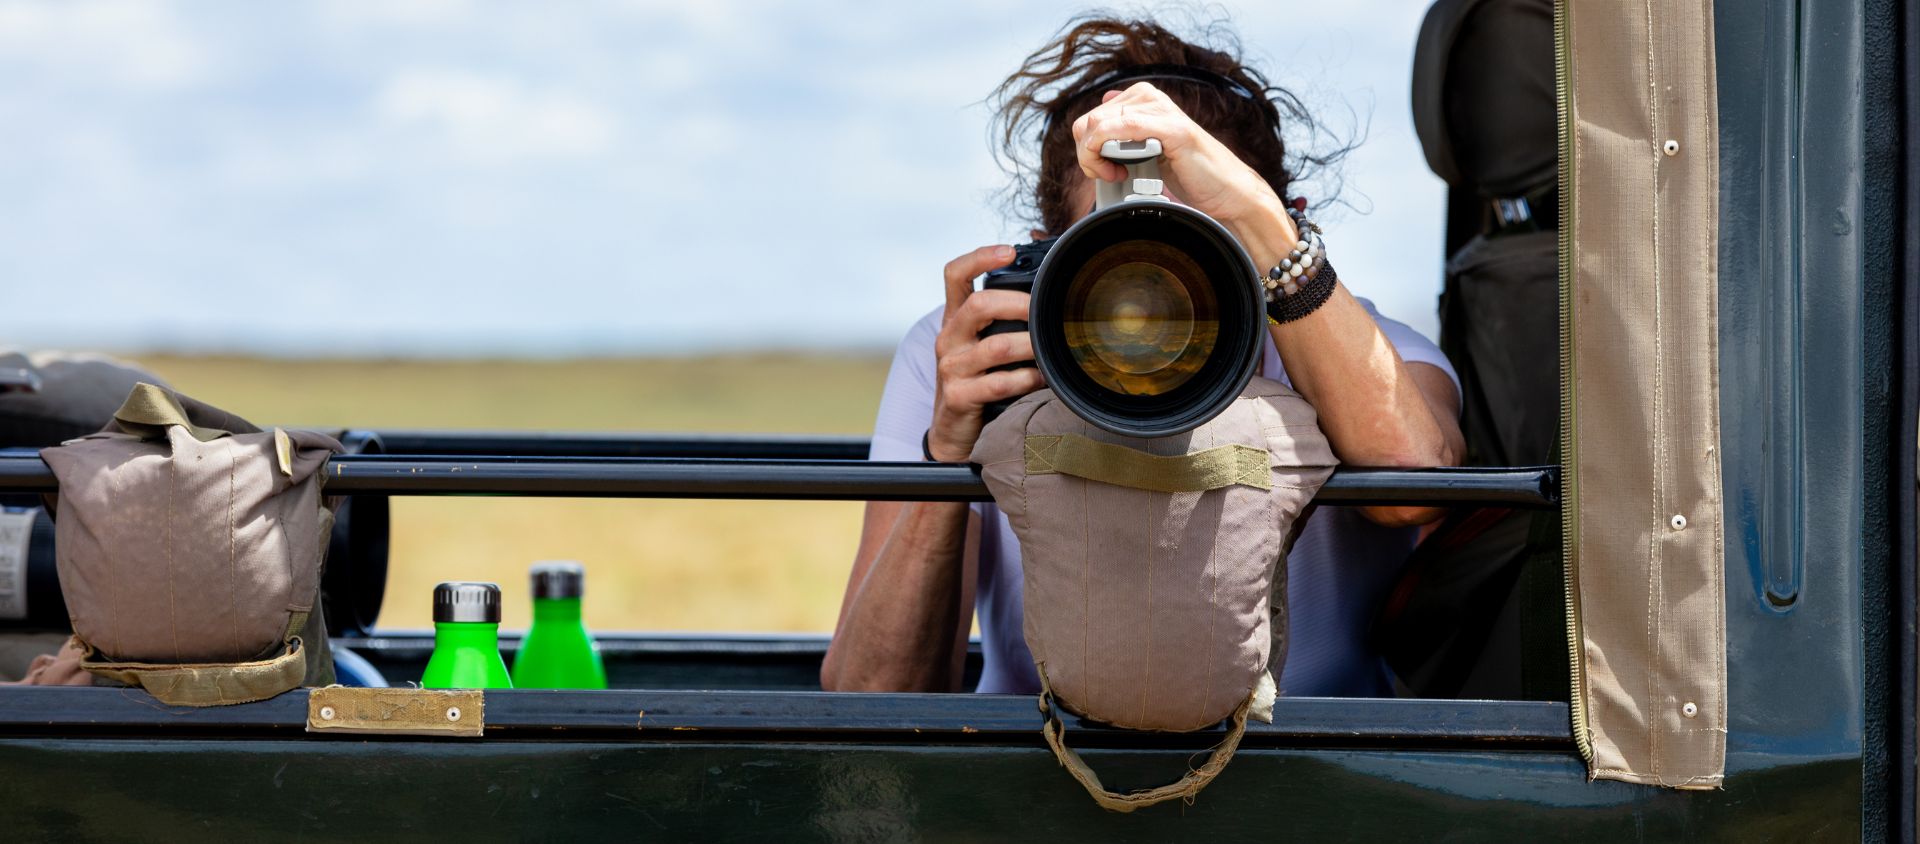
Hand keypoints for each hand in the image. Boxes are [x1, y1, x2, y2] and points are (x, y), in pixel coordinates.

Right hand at [928, 245, 1046, 462]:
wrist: (953, 430)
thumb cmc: (977, 380)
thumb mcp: (981, 343)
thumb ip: (1003, 318)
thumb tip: (1044, 285)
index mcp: (955, 319)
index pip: (954, 274)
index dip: (979, 256)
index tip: (1008, 251)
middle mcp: (949, 338)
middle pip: (977, 305)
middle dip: (1017, 303)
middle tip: (1044, 311)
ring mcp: (951, 368)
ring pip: (996, 347)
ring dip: (1030, 346)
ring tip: (1049, 350)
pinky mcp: (958, 396)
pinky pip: (998, 383)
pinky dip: (1026, 380)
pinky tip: (1041, 379)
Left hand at [1070, 83, 1295, 243]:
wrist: (1226, 192)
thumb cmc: (1190, 174)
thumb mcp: (1148, 149)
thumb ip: (1126, 128)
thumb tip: (1104, 100)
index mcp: (1142, 99)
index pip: (1089, 117)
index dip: (1085, 148)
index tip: (1101, 170)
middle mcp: (1149, 97)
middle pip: (1088, 121)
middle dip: (1087, 155)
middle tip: (1108, 176)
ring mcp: (1161, 109)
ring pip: (1097, 124)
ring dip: (1095, 158)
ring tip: (1116, 175)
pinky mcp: (1172, 127)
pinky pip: (1122, 127)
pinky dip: (1108, 153)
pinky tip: (1122, 170)